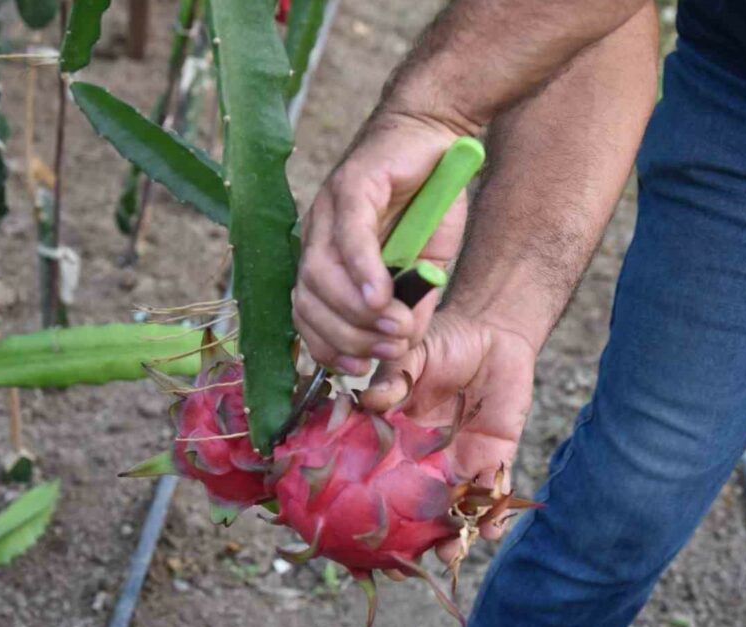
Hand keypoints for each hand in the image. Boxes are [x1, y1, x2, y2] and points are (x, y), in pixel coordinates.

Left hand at [293, 112, 467, 375]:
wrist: (439, 138)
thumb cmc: (428, 204)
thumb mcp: (423, 271)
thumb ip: (408, 309)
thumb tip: (398, 352)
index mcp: (325, 259)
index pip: (306, 315)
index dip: (328, 348)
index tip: (360, 369)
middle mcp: (317, 235)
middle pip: (307, 300)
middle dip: (346, 336)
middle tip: (388, 349)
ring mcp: (329, 207)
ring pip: (319, 273)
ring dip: (356, 311)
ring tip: (394, 327)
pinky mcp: (353, 182)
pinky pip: (348, 235)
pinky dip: (362, 272)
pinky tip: (383, 296)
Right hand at [360, 309, 537, 561]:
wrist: (493, 332)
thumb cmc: (445, 341)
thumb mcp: (412, 354)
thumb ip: (393, 378)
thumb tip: (369, 400)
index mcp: (395, 436)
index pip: (375, 476)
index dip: (363, 506)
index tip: (351, 534)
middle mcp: (424, 458)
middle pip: (411, 507)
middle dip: (405, 540)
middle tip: (395, 568)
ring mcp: (459, 461)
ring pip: (451, 510)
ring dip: (451, 537)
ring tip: (447, 555)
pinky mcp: (495, 458)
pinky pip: (494, 494)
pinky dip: (494, 517)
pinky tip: (491, 531)